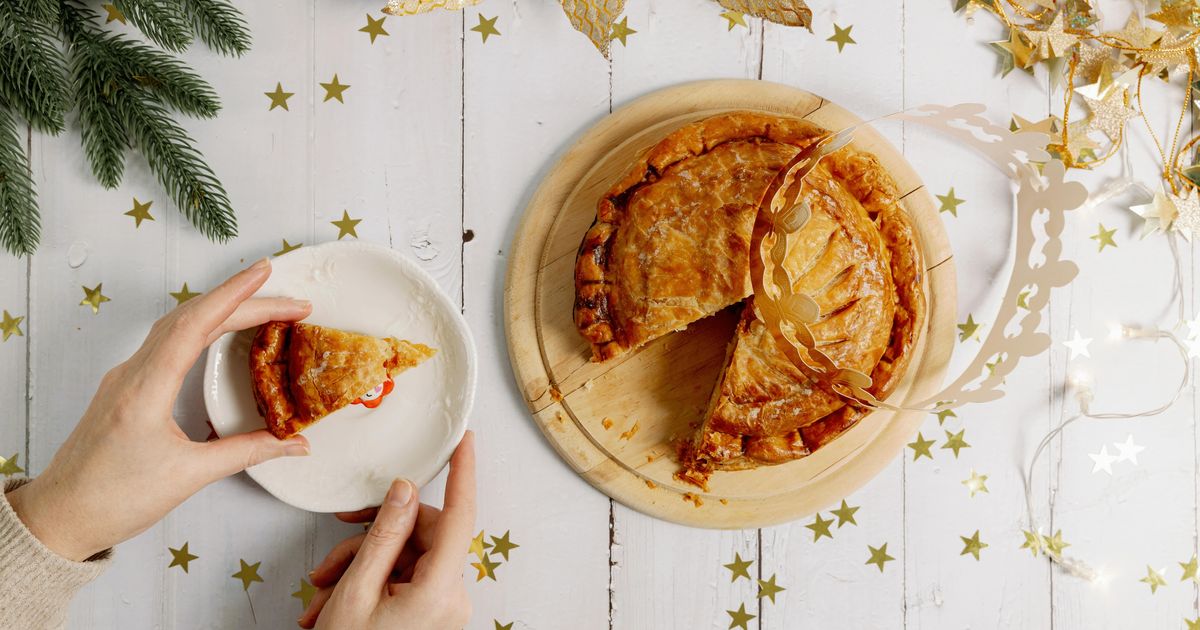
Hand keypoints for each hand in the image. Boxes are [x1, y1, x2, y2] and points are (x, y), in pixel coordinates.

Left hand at [7, 259, 312, 560]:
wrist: (60, 517)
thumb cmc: (113, 500)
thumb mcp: (189, 477)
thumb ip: (247, 453)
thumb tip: (294, 444)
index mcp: (144, 390)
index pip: (194, 326)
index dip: (234, 295)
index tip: (264, 273)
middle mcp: (131, 374)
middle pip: (190, 318)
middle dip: (242, 301)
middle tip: (289, 301)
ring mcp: (125, 377)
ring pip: (176, 326)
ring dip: (221, 309)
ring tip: (262, 306)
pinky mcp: (125, 387)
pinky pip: (166, 342)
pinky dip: (200, 327)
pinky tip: (219, 331)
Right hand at [299, 432, 474, 629]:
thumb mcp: (357, 590)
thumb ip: (383, 535)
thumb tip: (404, 491)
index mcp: (440, 591)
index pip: (460, 517)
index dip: (463, 474)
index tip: (465, 441)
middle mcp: (451, 599)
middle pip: (420, 536)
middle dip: (371, 539)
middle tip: (330, 559)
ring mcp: (443, 608)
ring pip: (404, 557)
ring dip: (359, 566)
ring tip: (321, 591)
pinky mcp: (431, 615)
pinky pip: (403, 578)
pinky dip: (368, 582)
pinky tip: (331, 601)